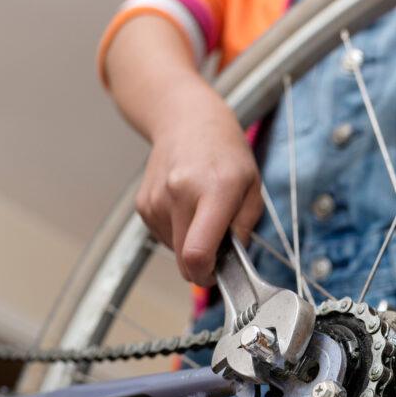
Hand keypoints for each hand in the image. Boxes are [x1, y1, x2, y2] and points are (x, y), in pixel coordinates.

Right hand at [134, 81, 262, 285]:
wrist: (186, 121)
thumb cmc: (225, 153)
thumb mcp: (252, 186)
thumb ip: (246, 226)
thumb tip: (232, 260)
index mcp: (214, 190)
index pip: (197, 252)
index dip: (206, 275)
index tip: (216, 275)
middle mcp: (180, 194)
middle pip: (183, 258)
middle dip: (202, 264)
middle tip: (218, 245)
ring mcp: (156, 199)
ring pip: (173, 249)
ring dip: (189, 243)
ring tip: (202, 212)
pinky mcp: (143, 204)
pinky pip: (162, 235)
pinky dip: (176, 231)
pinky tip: (186, 206)